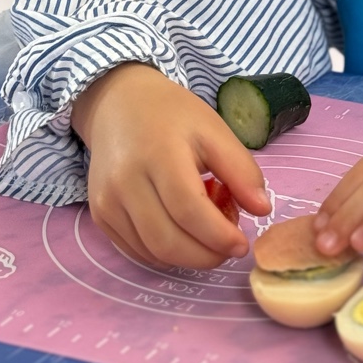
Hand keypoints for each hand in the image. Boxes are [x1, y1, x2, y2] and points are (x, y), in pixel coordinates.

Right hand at [71, 63, 270, 269]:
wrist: (118, 104)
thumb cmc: (173, 116)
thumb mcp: (214, 131)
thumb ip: (241, 170)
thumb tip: (263, 210)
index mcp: (159, 155)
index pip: (188, 210)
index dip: (218, 236)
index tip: (243, 244)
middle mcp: (125, 182)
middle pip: (167, 240)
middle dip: (206, 256)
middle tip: (229, 248)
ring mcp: (107, 202)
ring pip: (151, 252)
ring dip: (187, 257)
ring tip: (207, 235)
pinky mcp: (99, 215)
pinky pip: (136, 251)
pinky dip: (165, 254)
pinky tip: (182, 234)